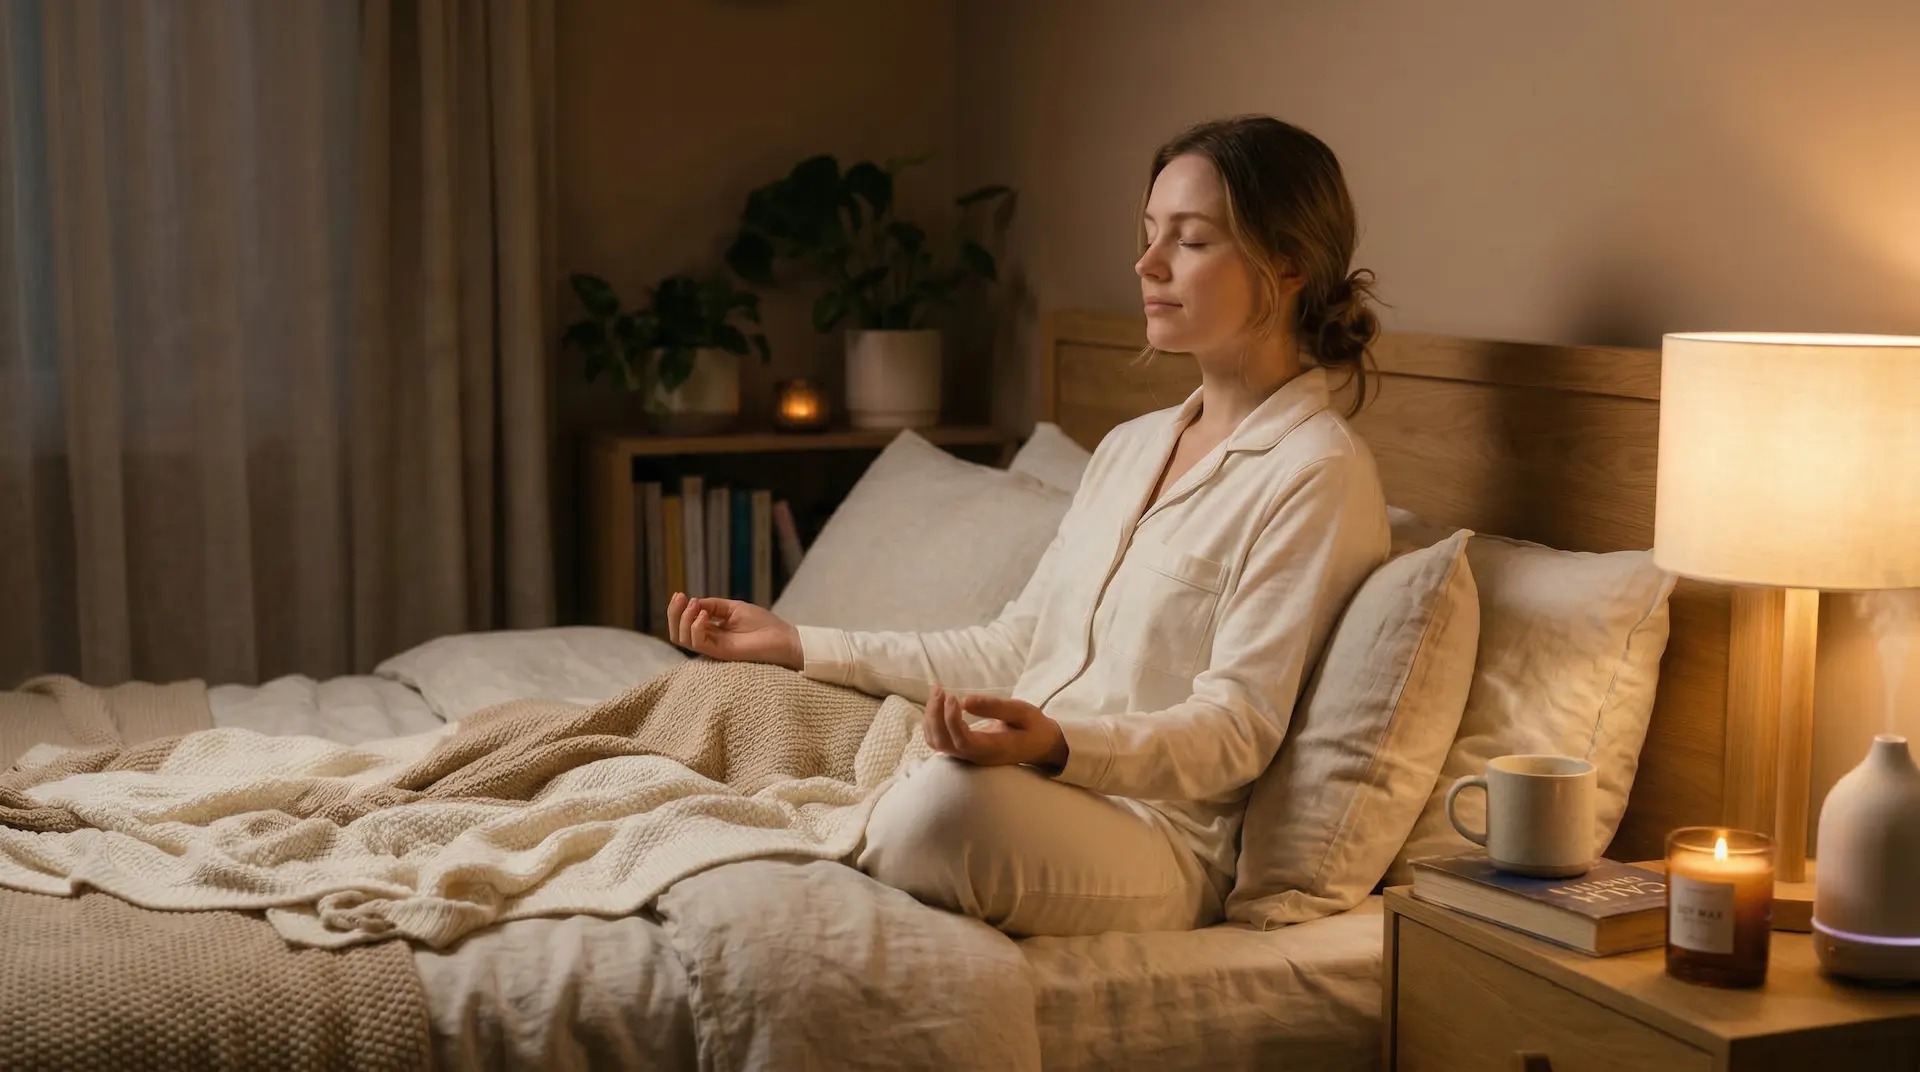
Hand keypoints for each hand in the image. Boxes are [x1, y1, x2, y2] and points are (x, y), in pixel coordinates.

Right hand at [666, 592, 802, 669]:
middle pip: (677, 633)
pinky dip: (695, 627)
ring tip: (694, 605)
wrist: (784, 639)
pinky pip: (698, 643)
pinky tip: (704, 615)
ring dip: (683, 619)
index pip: (684, 624)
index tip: (680, 594)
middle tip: (679, 597)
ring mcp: (714, 647)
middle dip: (673, 613)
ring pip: (682, 639)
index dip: (677, 609)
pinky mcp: (721, 652)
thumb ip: (713, 606)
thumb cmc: (764, 624)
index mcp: (712, 630)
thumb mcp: (733, 608)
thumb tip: (693, 602)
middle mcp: (709, 639)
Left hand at [922, 685, 1068, 768]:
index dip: (951, 720)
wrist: (1040, 746)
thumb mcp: (1023, 712)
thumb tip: (965, 700)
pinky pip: (939, 741)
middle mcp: (977, 756)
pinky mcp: (963, 751)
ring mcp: (968, 756)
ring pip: (937, 743)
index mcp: (994, 749)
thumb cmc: (1034, 728)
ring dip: (931, 717)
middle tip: (940, 690)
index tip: (952, 697)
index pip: (963, 741)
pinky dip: (932, 722)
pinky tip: (938, 704)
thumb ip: (996, 707)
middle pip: (943, 743)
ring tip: (937, 693)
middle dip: (935, 715)